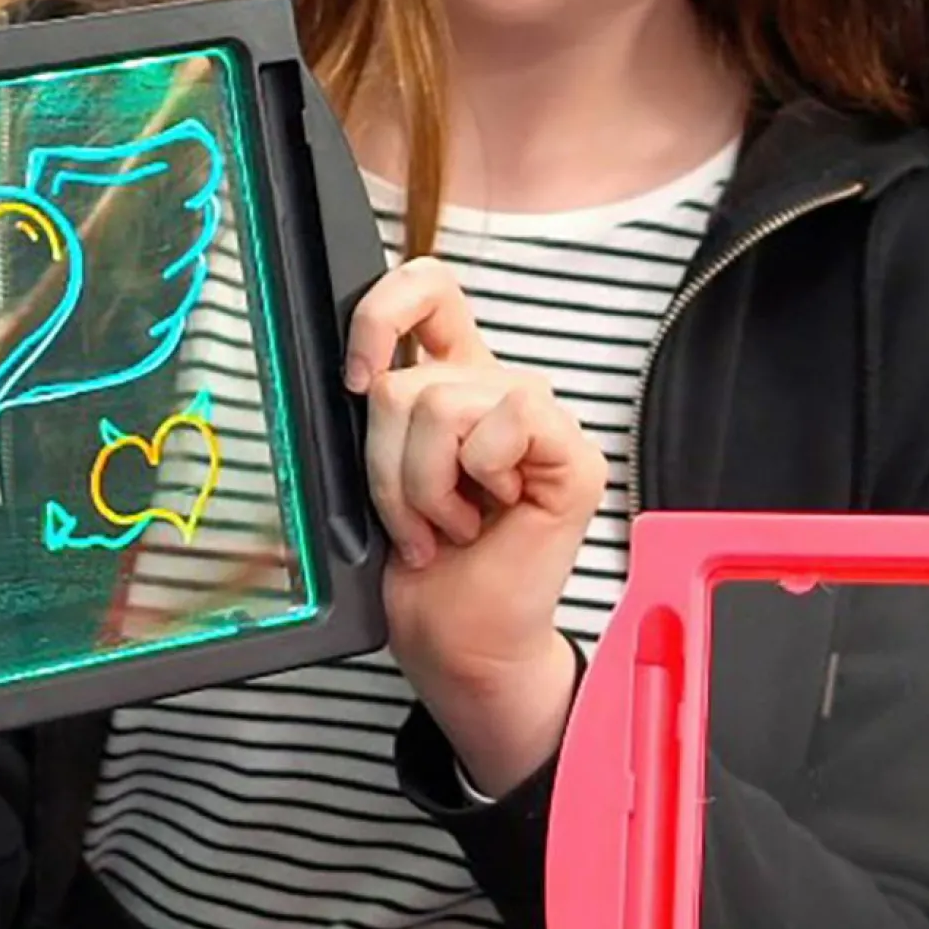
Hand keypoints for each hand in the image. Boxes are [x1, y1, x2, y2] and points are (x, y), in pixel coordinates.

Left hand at [347, 257, 605, 797]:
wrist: (459, 641)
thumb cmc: (423, 569)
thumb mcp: (378, 472)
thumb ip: (379, 409)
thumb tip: (360, 372)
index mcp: (454, 381)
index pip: (429, 288)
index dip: (383, 314)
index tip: (357, 380)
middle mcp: (497, 390)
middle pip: (407, 375)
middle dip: (383, 462)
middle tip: (410, 515)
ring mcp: (539, 419)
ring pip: (439, 405)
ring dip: (420, 487)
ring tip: (443, 526)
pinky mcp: (571, 456)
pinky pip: (504, 424)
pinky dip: (473, 482)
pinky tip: (487, 518)